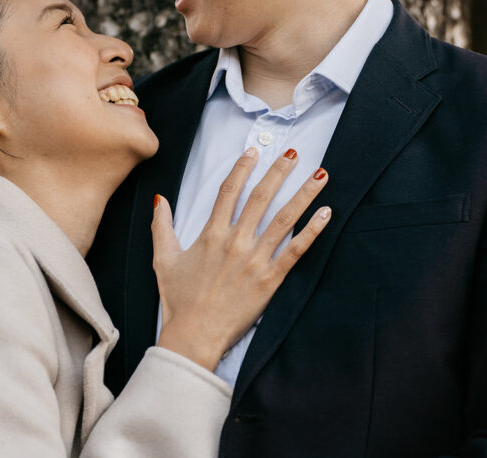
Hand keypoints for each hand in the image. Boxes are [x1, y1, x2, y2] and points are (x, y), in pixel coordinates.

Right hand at [152, 148, 329, 369]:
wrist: (193, 335)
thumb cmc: (178, 300)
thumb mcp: (163, 259)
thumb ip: (161, 226)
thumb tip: (160, 200)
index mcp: (211, 234)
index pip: (229, 190)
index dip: (242, 168)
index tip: (254, 151)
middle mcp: (236, 241)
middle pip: (261, 197)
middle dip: (279, 172)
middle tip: (293, 153)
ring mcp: (255, 259)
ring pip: (284, 219)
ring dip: (304, 194)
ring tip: (321, 176)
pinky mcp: (270, 279)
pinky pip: (296, 250)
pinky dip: (313, 230)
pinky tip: (326, 213)